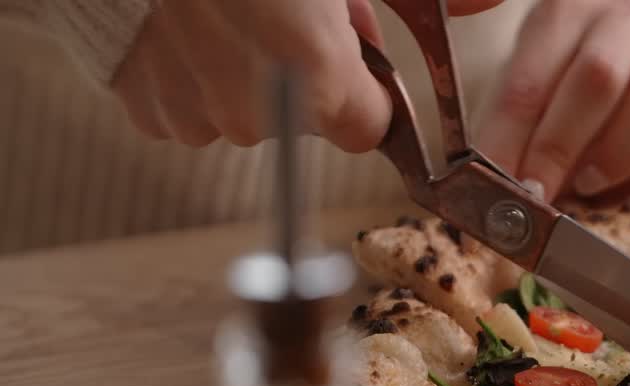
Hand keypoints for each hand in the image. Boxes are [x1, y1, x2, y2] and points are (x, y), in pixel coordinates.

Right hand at [112, 0, 502, 150]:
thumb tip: (486, 5)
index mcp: (311, 72)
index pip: (370, 129)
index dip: (367, 86)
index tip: (352, 46)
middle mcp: (250, 109)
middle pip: (309, 121)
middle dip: (308, 69)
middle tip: (287, 6)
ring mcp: (190, 111)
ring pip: (246, 110)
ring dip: (249, 69)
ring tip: (232, 5)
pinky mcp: (143, 104)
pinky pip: (189, 103)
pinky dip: (197, 71)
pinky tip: (191, 19)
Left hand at [474, 0, 629, 202]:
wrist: (623, 107)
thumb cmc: (562, 120)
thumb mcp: (525, 118)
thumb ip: (512, 139)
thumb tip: (485, 185)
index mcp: (562, 14)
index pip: (530, 78)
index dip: (510, 139)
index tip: (497, 187)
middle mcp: (624, 17)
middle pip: (599, 76)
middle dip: (561, 146)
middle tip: (542, 192)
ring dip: (628, 142)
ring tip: (598, 178)